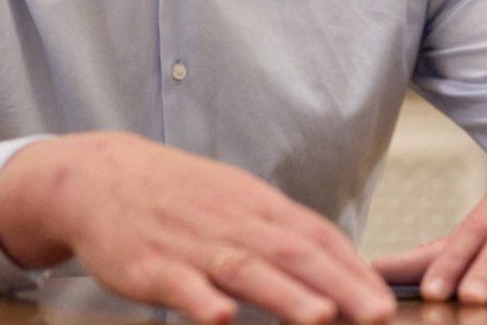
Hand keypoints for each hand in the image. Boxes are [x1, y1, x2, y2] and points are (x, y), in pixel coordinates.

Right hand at [0, 132, 393, 324]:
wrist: (100, 176)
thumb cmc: (178, 196)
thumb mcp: (236, 202)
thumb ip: (281, 234)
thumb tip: (338, 267)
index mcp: (257, 206)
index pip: (316, 236)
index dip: (354, 268)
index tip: (386, 300)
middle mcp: (232, 222)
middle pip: (294, 254)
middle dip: (341, 286)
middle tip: (379, 314)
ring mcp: (191, 244)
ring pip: (245, 269)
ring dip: (285, 294)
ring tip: (322, 317)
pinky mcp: (149, 266)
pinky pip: (179, 284)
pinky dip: (201, 300)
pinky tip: (222, 318)